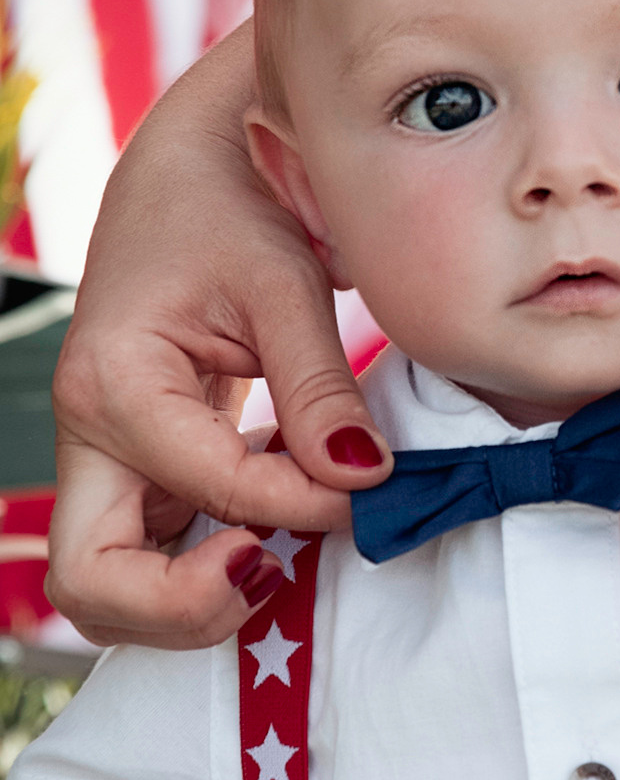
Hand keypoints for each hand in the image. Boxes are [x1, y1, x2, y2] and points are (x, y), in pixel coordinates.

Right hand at [48, 25, 391, 648]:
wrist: (194, 169)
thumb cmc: (229, 207)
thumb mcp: (284, 286)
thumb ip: (318, 390)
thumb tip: (364, 480)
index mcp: (112, 383)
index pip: (207, 489)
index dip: (297, 506)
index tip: (370, 490)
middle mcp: (89, 432)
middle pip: (94, 583)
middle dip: (187, 610)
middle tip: (281, 571)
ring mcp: (106, 453)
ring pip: (114, 582)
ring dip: (195, 600)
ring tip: (287, 557)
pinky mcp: (139, 459)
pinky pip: (154, 545)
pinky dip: (206, 564)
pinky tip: (279, 528)